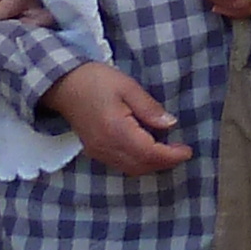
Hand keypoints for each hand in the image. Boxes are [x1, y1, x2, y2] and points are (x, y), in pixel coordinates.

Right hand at [46, 62, 189, 174]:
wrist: (63, 85)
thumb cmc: (96, 81)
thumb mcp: (128, 87)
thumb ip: (149, 108)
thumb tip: (170, 124)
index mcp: (115, 131)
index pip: (148, 153)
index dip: (170, 156)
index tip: (187, 151)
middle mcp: (105, 147)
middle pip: (140, 166)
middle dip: (164, 162)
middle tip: (181, 151)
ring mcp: (98, 152)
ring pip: (130, 168)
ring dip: (151, 164)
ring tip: (169, 150)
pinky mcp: (94, 150)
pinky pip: (120, 164)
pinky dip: (137, 161)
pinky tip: (148, 149)